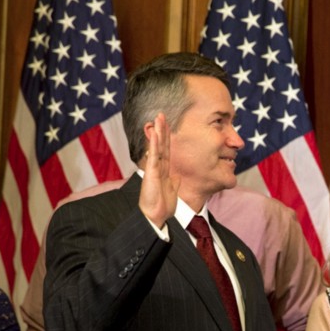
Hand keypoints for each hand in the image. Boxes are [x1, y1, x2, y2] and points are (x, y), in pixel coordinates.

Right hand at [139, 113, 178, 227]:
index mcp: (164, 170)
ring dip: (158, 132)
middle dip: (162, 129)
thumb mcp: (172, 190)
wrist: (156, 215)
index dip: (167, 137)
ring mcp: (154, 168)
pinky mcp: (151, 173)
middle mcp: (158, 166)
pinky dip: (155, 145)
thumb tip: (178, 175)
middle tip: (162, 114)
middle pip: (162, 144)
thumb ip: (174, 181)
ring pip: (157, 147)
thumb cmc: (163, 205)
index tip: (168, 125)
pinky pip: (154, 156)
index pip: (167, 149)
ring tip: (158, 118)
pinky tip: (155, 135)